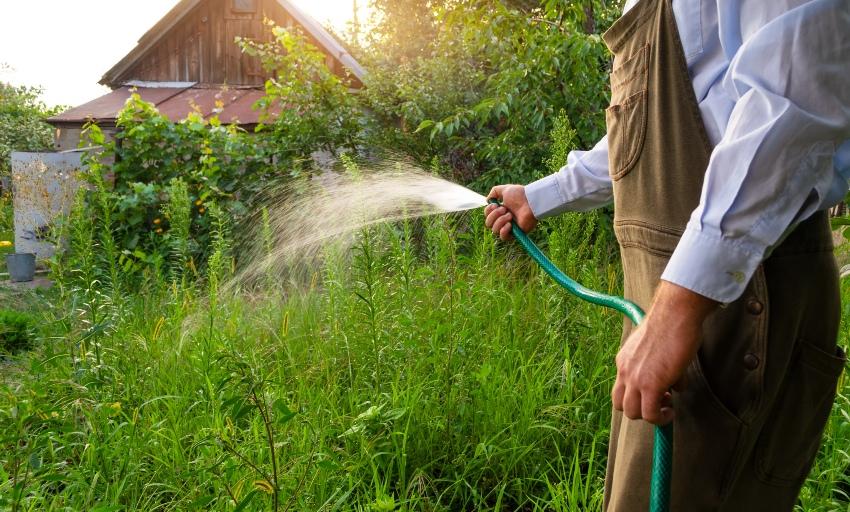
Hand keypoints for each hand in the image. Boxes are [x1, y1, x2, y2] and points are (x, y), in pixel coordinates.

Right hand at [485, 184, 537, 239]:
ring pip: (494, 230)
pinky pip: (504, 237)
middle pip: (488, 224)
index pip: (487, 215)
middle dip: (494, 215)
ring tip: (510, 215)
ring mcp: (509, 227)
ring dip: (500, 221)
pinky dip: (504, 230)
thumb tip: (488, 200)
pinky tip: (510, 224)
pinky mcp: (516, 233)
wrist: (531, 201)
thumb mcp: (504, 189)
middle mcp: (503, 219)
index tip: (496, 204)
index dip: (488, 210)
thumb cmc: (520, 195)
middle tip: (504, 209)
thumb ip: (494, 192)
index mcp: (500, 210)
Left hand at [611, 281, 717, 424]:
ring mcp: (635, 379)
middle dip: (641, 409)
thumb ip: (658, 366)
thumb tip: (675, 384)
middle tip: (661, 401)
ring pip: (633, 413)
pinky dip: (661, 419)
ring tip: (667, 407)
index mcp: (623, 360)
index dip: (636, 396)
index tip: (655, 393)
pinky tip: (671, 411)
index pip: (621, 388)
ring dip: (650, 416)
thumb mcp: (656, 348)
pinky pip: (650, 414)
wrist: (674, 314)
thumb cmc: (671, 325)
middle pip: (621, 405)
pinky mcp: (651, 385)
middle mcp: (624, 371)